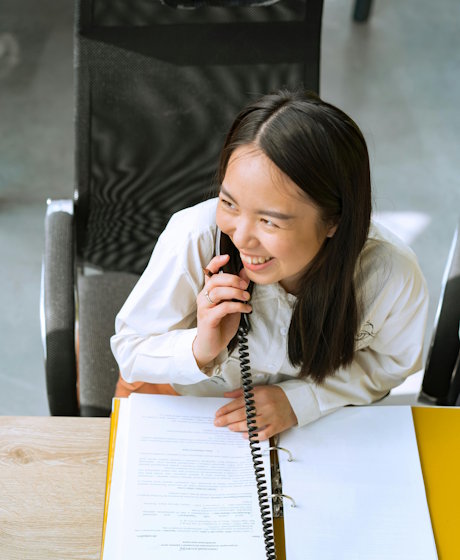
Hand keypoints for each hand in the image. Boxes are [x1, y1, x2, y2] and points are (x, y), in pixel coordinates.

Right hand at [192, 254, 251, 368]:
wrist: (211, 346)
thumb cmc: (221, 324)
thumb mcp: (232, 304)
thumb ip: (236, 290)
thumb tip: (245, 273)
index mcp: (209, 291)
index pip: (209, 272)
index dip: (217, 262)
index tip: (228, 257)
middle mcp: (204, 297)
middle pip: (215, 280)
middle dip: (232, 279)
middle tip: (245, 286)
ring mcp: (204, 307)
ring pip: (218, 292)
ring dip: (236, 292)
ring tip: (246, 297)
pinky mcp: (208, 319)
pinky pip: (223, 307)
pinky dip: (237, 306)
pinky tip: (246, 308)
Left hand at [214, 385, 297, 440]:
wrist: (296, 400)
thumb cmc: (276, 394)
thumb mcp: (259, 389)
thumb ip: (242, 392)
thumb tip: (226, 395)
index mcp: (259, 394)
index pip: (238, 402)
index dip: (226, 409)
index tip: (217, 414)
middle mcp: (264, 405)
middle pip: (242, 414)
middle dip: (227, 419)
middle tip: (218, 423)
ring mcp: (271, 417)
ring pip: (251, 424)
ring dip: (238, 427)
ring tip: (230, 428)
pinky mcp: (277, 426)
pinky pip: (264, 433)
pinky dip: (254, 436)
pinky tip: (246, 436)